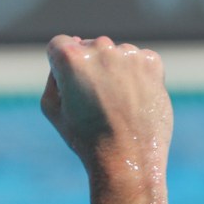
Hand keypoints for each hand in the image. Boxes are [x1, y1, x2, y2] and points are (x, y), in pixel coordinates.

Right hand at [41, 36, 171, 177]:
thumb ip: (54, 75)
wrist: (127, 158)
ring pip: (114, 55)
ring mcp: (129, 53)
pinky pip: (137, 61)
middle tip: (95, 103)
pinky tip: (132, 101)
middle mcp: (101, 47)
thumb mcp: (52, 109)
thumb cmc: (85, 138)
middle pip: (88, 47)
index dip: (60, 68)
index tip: (69, 89)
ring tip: (116, 105)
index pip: (59, 44)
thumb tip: (71, 50)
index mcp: (71, 58)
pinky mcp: (151, 62)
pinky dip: (135, 76)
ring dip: (113, 72)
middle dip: (89, 68)